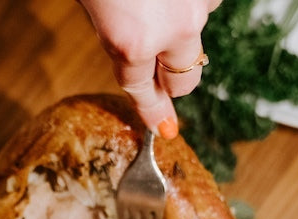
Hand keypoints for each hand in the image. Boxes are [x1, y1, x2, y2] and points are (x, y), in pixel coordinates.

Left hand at [77, 0, 220, 138]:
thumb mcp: (92, 7)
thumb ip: (113, 37)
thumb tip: (133, 61)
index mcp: (132, 42)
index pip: (142, 90)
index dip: (151, 109)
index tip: (163, 128)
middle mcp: (174, 30)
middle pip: (183, 82)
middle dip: (168, 80)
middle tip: (156, 69)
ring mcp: (199, 7)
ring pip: (194, 40)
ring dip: (178, 34)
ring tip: (154, 8)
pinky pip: (205, 7)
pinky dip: (188, 6)